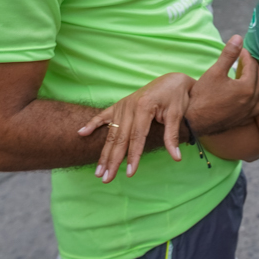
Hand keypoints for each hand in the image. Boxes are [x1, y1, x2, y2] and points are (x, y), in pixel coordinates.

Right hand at [78, 72, 193, 182]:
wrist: (171, 80)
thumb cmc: (176, 97)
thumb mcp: (177, 115)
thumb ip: (172, 136)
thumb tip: (176, 157)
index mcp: (144, 108)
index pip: (137, 137)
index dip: (133, 156)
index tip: (129, 173)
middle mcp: (129, 106)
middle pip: (119, 138)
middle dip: (113, 160)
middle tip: (106, 178)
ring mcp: (122, 105)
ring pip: (111, 133)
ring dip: (103, 153)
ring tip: (98, 170)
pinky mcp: (120, 105)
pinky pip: (103, 115)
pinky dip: (92, 124)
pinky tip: (81, 133)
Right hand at [188, 34, 258, 135]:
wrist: (193, 121)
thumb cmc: (202, 96)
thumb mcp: (215, 72)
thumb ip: (228, 54)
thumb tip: (238, 37)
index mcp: (247, 88)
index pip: (252, 67)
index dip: (247, 56)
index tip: (240, 50)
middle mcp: (252, 101)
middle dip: (254, 67)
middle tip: (245, 60)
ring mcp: (249, 112)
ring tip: (251, 78)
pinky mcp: (243, 120)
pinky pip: (258, 109)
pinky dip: (257, 100)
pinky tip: (249, 97)